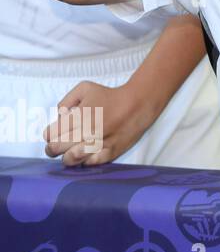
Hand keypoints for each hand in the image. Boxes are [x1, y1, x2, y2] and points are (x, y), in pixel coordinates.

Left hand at [43, 79, 162, 165]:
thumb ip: (65, 101)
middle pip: (56, 148)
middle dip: (52, 148)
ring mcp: (98, 144)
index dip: (50, 134)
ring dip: (66, 156)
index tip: (54, 133)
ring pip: (70, 159)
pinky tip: (86, 154)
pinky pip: (89, 163)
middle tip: (57, 145)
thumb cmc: (110, 95)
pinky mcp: (110, 152)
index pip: (50, 134)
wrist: (138, 103)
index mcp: (78, 116)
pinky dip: (84, 160)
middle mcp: (86, 131)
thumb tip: (58, 117)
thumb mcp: (84, 88)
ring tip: (70, 151)